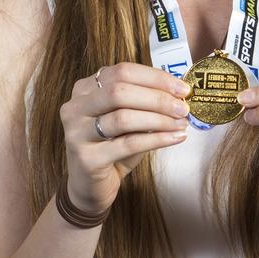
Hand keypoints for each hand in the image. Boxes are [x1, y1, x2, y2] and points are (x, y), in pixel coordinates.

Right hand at [60, 63, 190, 215]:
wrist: (89, 186)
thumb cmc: (112, 147)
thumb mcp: (127, 119)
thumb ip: (144, 102)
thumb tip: (179, 93)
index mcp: (85, 88)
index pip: (122, 71)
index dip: (155, 78)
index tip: (181, 88)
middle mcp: (75, 107)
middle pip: (120, 91)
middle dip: (157, 98)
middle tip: (183, 107)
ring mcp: (77, 132)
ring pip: (123, 118)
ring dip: (159, 119)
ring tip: (181, 123)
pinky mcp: (86, 158)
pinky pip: (128, 144)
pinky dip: (156, 139)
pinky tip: (175, 138)